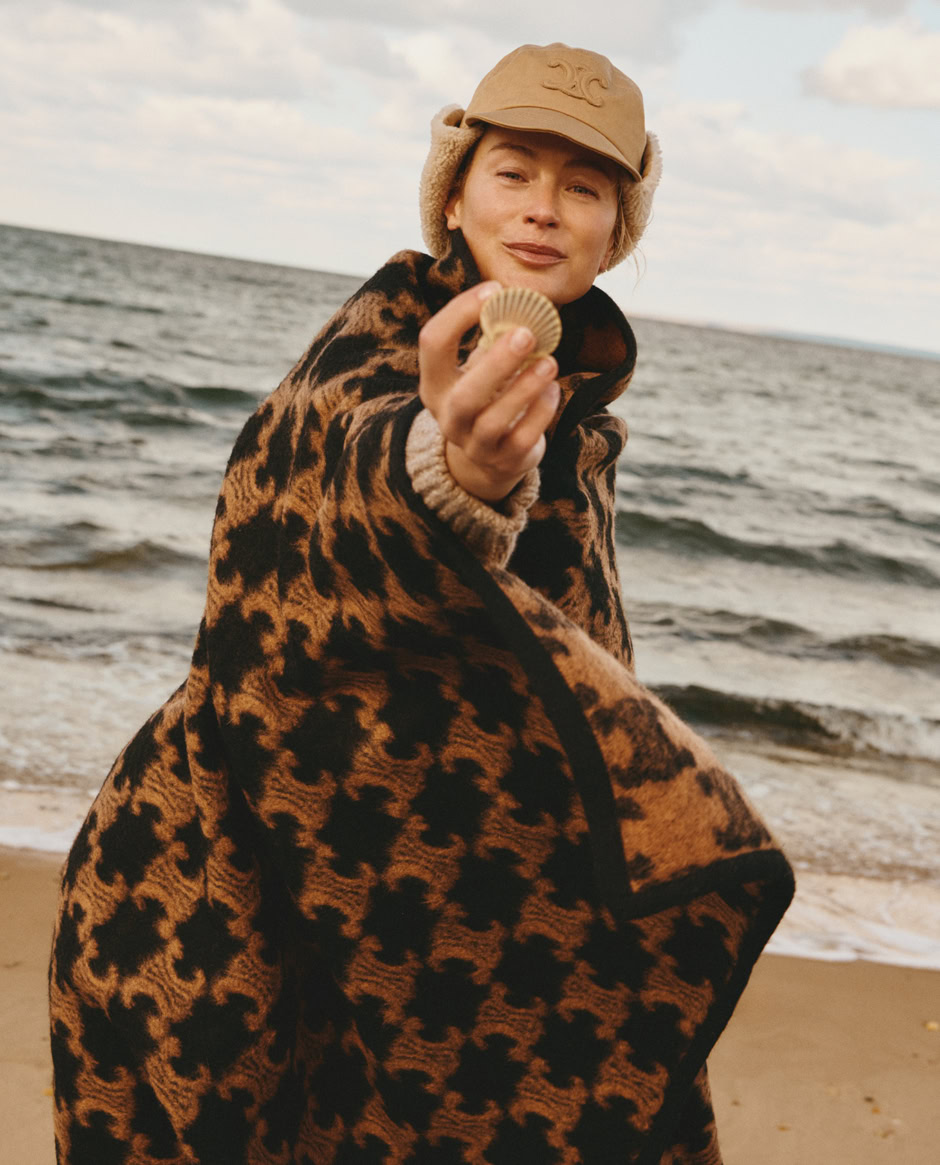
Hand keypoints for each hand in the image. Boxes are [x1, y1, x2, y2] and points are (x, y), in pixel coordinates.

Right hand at [418, 282, 559, 501]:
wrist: (489, 458)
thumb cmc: (487, 397)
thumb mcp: (479, 369)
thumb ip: (493, 341)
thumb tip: (522, 302)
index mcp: (435, 384)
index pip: (433, 344)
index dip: (460, 313)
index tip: (494, 290)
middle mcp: (448, 417)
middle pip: (464, 395)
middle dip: (496, 363)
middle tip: (526, 333)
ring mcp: (474, 444)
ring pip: (493, 421)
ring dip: (524, 388)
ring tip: (549, 362)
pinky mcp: (504, 461)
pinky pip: (522, 438)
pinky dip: (540, 412)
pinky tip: (553, 390)